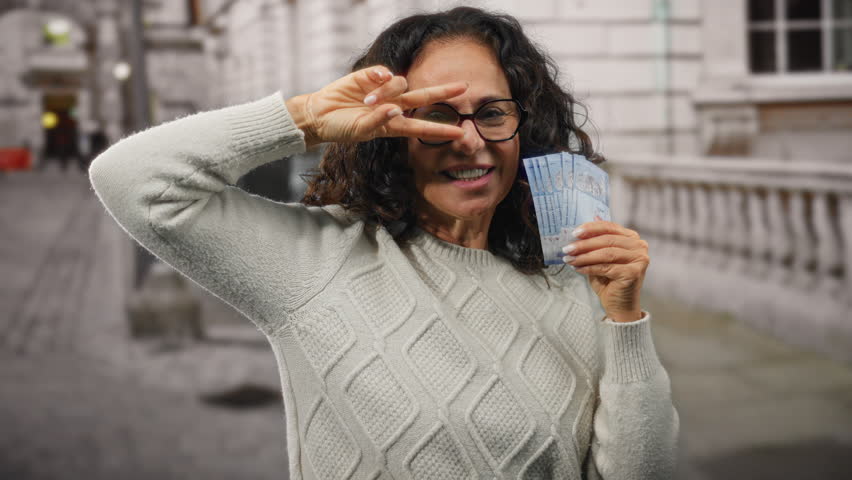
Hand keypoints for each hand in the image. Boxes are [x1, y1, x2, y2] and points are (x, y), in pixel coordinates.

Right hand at [285, 65, 468, 146]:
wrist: (319, 114)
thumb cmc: (341, 128)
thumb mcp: (360, 131)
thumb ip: (378, 121)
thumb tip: (395, 108)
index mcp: (394, 125)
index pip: (422, 126)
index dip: (441, 130)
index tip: (461, 133)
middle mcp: (393, 106)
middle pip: (424, 97)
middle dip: (444, 92)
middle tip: (464, 87)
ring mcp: (383, 90)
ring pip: (400, 83)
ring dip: (386, 92)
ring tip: (366, 100)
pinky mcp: (370, 76)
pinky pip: (384, 72)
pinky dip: (381, 75)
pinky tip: (373, 81)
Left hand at [562, 215, 648, 322]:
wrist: (619, 306)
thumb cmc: (609, 281)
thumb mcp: (600, 258)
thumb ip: (596, 241)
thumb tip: (586, 223)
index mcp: (632, 238)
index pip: (610, 227)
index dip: (591, 228)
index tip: (574, 232)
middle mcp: (639, 247)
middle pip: (607, 240)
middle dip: (584, 244)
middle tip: (567, 248)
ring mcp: (639, 260)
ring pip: (606, 253)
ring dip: (584, 256)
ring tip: (569, 259)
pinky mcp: (634, 273)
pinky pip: (606, 267)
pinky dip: (589, 267)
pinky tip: (578, 268)